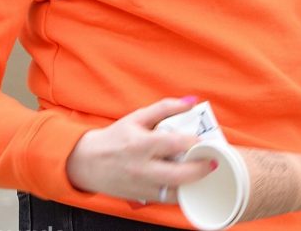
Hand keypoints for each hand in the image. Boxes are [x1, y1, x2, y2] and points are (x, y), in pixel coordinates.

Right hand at [66, 96, 216, 202]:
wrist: (87, 163)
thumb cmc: (115, 138)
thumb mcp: (137, 117)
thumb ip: (165, 108)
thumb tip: (191, 102)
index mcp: (141, 144)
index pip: (173, 144)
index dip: (194, 142)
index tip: (204, 140)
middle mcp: (142, 168)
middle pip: (179, 174)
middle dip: (201, 169)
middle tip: (213, 162)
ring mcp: (142, 186)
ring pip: (176, 192)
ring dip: (195, 184)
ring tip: (204, 173)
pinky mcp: (142, 198)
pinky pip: (168, 199)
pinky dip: (182, 192)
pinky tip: (190, 183)